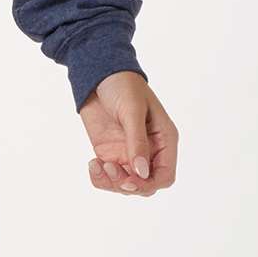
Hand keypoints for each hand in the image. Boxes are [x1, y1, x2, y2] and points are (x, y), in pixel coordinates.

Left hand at [79, 71, 177, 197]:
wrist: (97, 71)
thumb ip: (137, 141)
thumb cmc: (122, 84)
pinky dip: (100, 177)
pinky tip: (92, 164)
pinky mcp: (110, 152)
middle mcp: (149, 151)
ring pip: (127, 184)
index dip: (149, 184)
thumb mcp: (132, 110)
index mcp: (163, 140)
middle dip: (129, 185)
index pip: (165, 175)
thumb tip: (142, 173)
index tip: (130, 180)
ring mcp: (128, 152)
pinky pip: (108, 175)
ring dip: (112, 182)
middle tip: (110, 170)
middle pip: (146, 184)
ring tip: (97, 165)